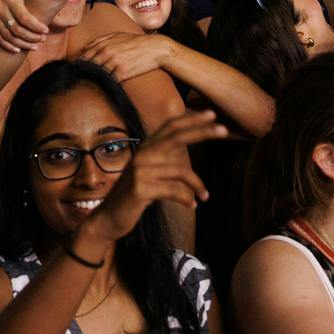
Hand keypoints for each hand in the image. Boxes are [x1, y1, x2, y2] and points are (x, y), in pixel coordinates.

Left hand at [78, 31, 172, 83]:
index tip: (77, 70)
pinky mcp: (122, 73)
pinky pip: (108, 81)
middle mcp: (107, 53)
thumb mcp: (118, 35)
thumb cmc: (136, 42)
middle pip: (88, 67)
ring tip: (89, 86)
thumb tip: (85, 48)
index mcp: (104, 44)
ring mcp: (114, 63)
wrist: (156, 48)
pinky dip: (104, 85)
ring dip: (92, 80)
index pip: (84, 57)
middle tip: (79, 79)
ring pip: (96, 74)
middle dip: (83, 73)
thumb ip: (100, 40)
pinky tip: (102, 88)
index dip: (79, 64)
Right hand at [80, 110, 221, 245]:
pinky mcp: (140, 188)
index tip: (211, 114)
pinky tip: (192, 205)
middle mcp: (142, 154)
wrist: (108, 219)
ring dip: (198, 185)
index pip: (170, 126)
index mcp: (145, 148)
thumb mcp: (149, 174)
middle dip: (202, 131)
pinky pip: (174, 190)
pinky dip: (187, 198)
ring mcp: (140, 171)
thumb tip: (187, 156)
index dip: (191, 119)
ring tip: (205, 196)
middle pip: (177, 137)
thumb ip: (163, 162)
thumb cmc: (133, 197)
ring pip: (180, 171)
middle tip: (224, 130)